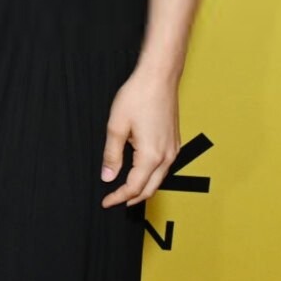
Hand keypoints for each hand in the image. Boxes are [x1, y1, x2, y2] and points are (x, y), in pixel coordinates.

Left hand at [99, 69, 178, 207]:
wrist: (159, 78)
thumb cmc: (138, 97)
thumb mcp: (116, 126)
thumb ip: (112, 154)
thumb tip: (108, 176)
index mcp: (151, 156)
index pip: (134, 187)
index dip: (118, 197)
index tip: (105, 202)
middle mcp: (167, 156)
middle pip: (149, 188)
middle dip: (131, 198)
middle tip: (114, 200)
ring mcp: (173, 150)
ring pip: (159, 179)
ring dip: (142, 188)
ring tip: (124, 190)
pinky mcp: (174, 142)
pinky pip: (164, 167)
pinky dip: (151, 176)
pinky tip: (139, 172)